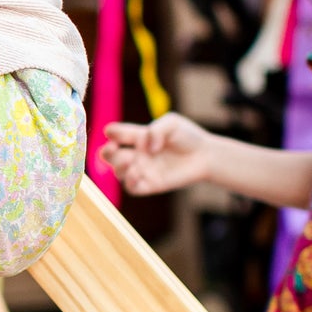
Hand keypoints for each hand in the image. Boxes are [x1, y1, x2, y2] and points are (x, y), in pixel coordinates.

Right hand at [104, 113, 218, 194]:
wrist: (205, 155)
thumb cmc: (188, 136)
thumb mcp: (172, 123)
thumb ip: (156, 130)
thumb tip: (147, 148)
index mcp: (139, 137)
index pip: (117, 134)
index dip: (111, 133)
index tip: (110, 132)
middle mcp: (138, 154)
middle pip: (110, 156)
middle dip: (106, 153)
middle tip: (112, 148)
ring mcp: (143, 170)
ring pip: (119, 172)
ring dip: (118, 167)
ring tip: (129, 161)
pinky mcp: (151, 184)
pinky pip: (132, 188)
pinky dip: (129, 182)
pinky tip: (135, 174)